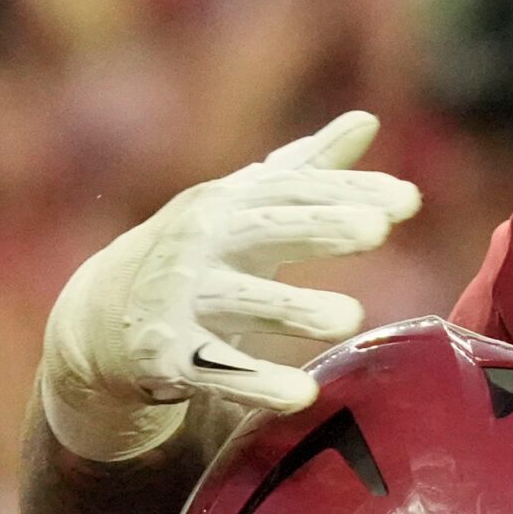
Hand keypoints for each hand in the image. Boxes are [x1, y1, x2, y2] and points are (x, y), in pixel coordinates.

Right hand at [39, 111, 420, 460]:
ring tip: (349, 318)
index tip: (409, 199)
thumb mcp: (245, 205)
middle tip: (375, 229)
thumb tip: (367, 119)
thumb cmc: (201, 253)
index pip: (295, 191)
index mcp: (230, 204)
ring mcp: (182, 298)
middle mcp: (203, 244)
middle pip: (266, 231)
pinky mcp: (169, 355)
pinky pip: (218, 371)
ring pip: (242, 302)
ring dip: (293, 308)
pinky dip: (257, 385)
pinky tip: (302, 394)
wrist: (103, 316)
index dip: (350, 192)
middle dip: (319, 228)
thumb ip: (308, 169)